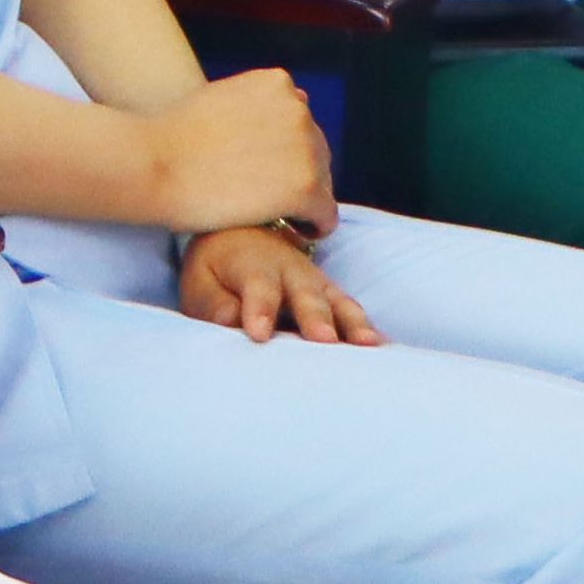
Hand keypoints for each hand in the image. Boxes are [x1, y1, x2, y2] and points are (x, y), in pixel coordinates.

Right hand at [135, 68, 335, 240]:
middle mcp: (298, 109)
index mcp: (277, 83)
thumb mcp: (219, 97)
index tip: (262, 173)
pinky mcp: (306, 186)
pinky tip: (290, 233)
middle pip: (316, 152)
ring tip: (272, 216)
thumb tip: (291, 105)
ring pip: (322, 184)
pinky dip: (312, 227)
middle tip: (264, 200)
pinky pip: (325, 215)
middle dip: (295, 175)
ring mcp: (305, 147)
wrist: (155, 164)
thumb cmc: (174, 137)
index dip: (282, 153)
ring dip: (302, 201)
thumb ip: (256, 104)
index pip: (299, 124)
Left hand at [175, 225, 380, 347]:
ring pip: (336, 301)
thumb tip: (229, 321)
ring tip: (366, 345)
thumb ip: (213, 302)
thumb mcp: (200, 281)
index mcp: (252, 264)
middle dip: (315, 317)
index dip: (259, 309)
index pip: (257, 287)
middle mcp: (290, 270)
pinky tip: (382, 349)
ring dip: (352, 323)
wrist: (242, 235)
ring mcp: (316, 281)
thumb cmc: (217, 269)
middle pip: (305, 294)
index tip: (258, 333)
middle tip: (323, 340)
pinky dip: (365, 328)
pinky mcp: (331, 293)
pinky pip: (351, 310)